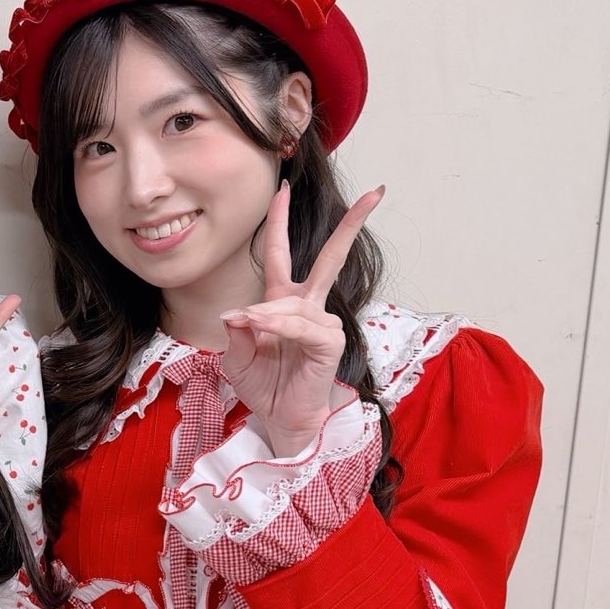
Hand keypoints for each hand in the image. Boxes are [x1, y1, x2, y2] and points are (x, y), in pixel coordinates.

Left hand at [219, 181, 384, 457]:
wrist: (279, 419)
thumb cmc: (263, 386)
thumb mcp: (236, 356)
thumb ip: (237, 332)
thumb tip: (237, 313)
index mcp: (282, 302)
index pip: (279, 254)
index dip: (278, 222)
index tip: (282, 189)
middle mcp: (306, 307)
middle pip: (329, 258)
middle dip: (351, 225)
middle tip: (373, 193)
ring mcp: (322, 323)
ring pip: (293, 304)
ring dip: (267, 316)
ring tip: (250, 329)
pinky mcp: (329, 342)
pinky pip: (300, 326)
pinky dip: (278, 327)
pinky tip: (263, 330)